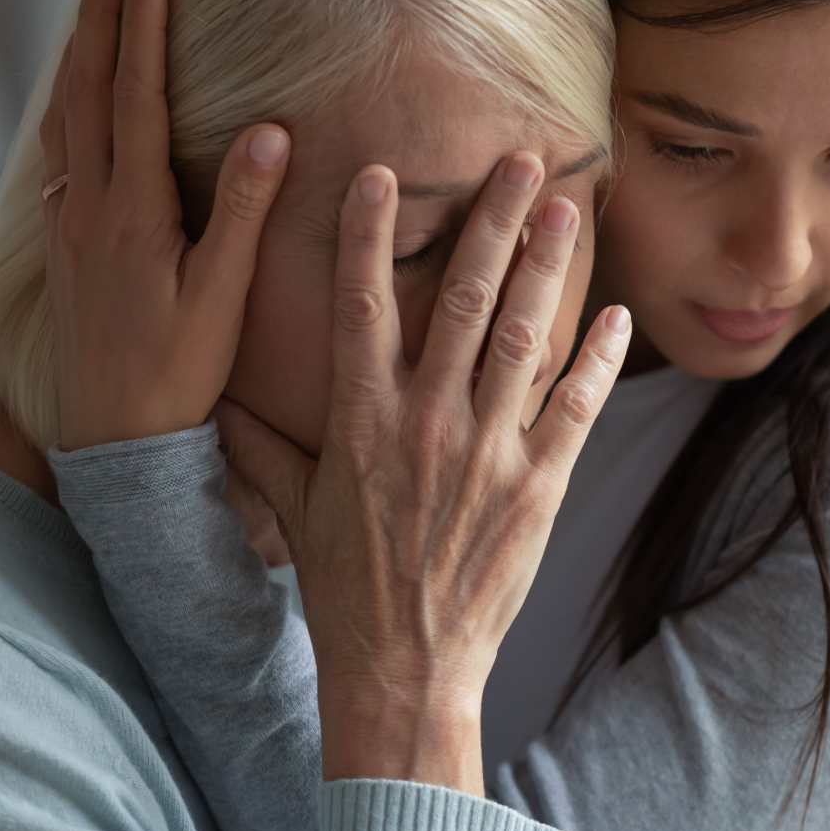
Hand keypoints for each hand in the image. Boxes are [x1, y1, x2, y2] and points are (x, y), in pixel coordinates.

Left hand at [40, 0, 290, 450]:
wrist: (110, 437)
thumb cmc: (175, 375)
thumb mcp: (221, 297)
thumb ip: (243, 212)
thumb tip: (270, 132)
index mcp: (130, 215)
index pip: (134, 101)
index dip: (143, 34)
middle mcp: (87, 209)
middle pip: (86, 93)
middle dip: (98, 22)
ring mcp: (68, 225)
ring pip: (65, 119)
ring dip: (78, 57)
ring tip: (89, 9)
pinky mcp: (63, 244)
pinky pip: (58, 152)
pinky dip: (67, 104)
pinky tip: (75, 99)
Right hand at [217, 153, 630, 794]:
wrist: (403, 668)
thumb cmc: (345, 587)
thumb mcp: (291, 510)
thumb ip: (259, 445)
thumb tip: (215, 404)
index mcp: (359, 419)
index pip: (359, 303)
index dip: (368, 232)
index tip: (381, 173)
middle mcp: (424, 422)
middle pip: (461, 300)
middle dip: (492, 223)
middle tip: (521, 162)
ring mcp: (486, 452)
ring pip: (522, 338)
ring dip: (548, 269)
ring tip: (569, 210)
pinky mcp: (538, 487)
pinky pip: (574, 408)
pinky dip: (597, 358)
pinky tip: (614, 314)